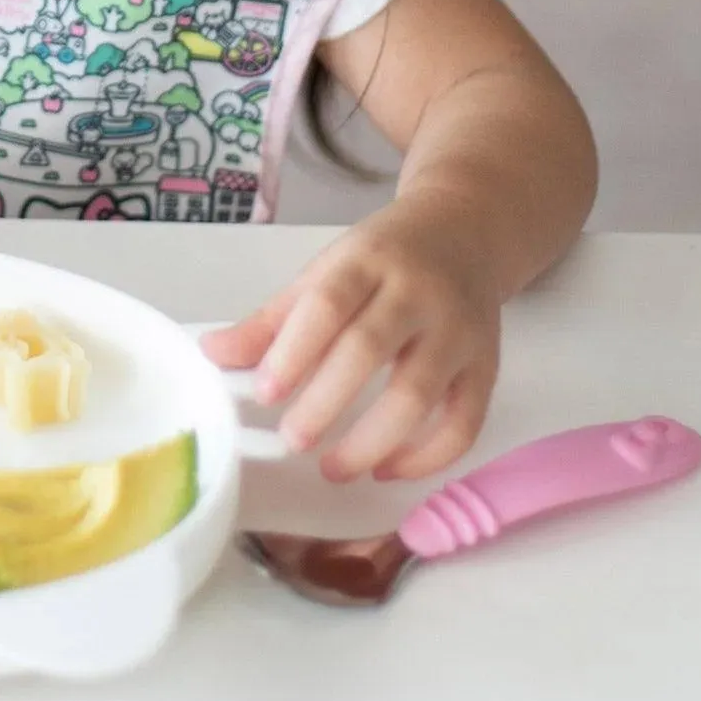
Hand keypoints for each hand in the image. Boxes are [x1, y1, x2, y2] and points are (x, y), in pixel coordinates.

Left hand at [199, 202, 500, 480]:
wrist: (466, 231)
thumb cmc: (383, 257)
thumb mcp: (325, 271)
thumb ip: (273, 318)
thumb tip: (213, 354)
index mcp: (367, 261)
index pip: (329, 304)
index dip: (294, 351)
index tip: (264, 392)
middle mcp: (417, 292)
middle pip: (371, 348)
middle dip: (327, 400)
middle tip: (292, 439)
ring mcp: (458, 330)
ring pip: (421, 391)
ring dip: (375, 439)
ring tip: (333, 468)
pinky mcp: (487, 365)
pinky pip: (465, 420)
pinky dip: (428, 455)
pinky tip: (388, 470)